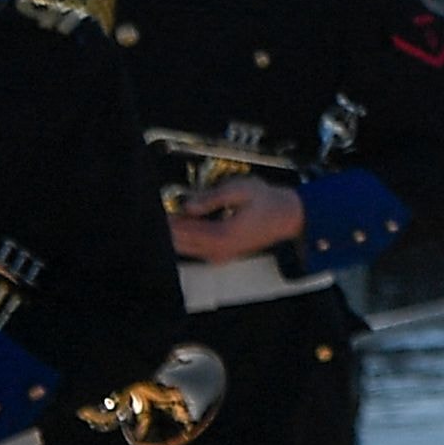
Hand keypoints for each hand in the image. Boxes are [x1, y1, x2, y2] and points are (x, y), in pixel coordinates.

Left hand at [166, 177, 308, 262]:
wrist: (289, 216)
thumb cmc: (268, 201)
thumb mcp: (241, 189)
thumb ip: (211, 197)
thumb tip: (187, 205)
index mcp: (220, 235)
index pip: (181, 231)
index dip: (165, 220)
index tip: (154, 209)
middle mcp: (217, 250)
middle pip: (179, 244)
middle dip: (168, 229)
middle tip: (159, 212)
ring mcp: (220, 254)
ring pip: (185, 249)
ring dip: (176, 234)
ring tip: (171, 215)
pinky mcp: (222, 253)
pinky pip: (195, 250)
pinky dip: (187, 238)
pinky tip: (186, 223)